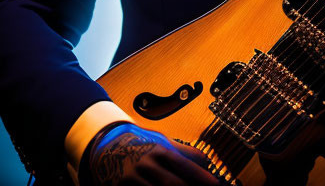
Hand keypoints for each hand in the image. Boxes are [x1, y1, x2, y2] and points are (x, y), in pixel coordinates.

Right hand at [83, 123, 217, 185]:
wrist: (108, 146)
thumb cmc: (142, 145)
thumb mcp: (163, 142)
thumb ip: (185, 152)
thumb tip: (207, 161)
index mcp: (159, 151)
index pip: (184, 165)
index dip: (201, 176)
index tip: (216, 184)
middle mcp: (146, 164)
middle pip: (171, 183)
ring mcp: (132, 179)